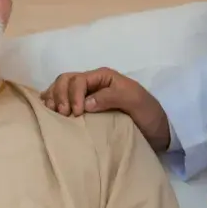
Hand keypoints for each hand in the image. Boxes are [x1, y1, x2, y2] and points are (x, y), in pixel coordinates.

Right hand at [39, 67, 170, 151]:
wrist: (158, 131)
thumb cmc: (148, 115)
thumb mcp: (135, 102)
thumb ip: (111, 97)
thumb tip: (85, 103)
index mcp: (104, 76)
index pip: (79, 80)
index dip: (73, 95)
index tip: (77, 114)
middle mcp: (93, 82)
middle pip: (66, 80)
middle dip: (59, 95)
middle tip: (62, 114)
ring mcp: (87, 94)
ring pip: (61, 87)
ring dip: (52, 97)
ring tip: (50, 112)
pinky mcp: (84, 107)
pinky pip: (63, 99)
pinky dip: (52, 102)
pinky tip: (48, 111)